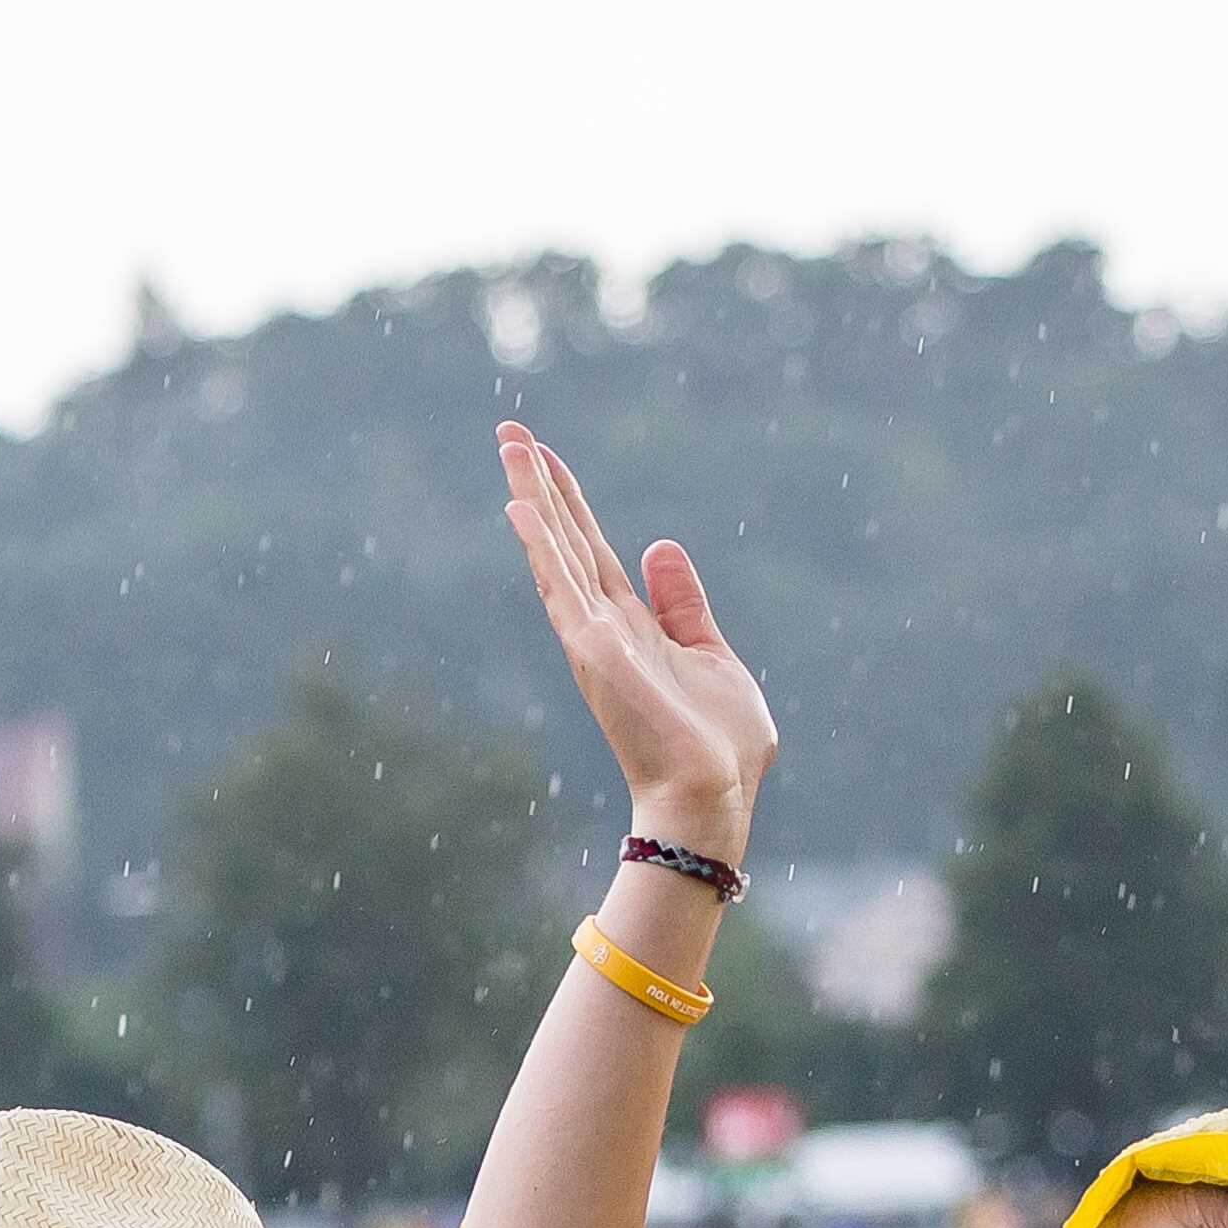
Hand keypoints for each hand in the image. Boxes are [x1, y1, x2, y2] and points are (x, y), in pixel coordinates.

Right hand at [495, 424, 776, 856]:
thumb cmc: (719, 745)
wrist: (713, 797)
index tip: (545, 455)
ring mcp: (593, 640)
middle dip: (538, 484)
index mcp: (630, 626)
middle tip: (509, 430)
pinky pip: (563, 590)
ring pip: (555, 553)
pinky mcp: (595, 655)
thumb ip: (684, 603)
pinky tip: (521, 510)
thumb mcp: (711, 655)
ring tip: (510, 446)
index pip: (591, 548)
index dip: (569, 500)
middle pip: (563, 539)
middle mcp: (602, 627)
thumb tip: (659, 544)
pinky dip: (541, 549)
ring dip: (532, 498)